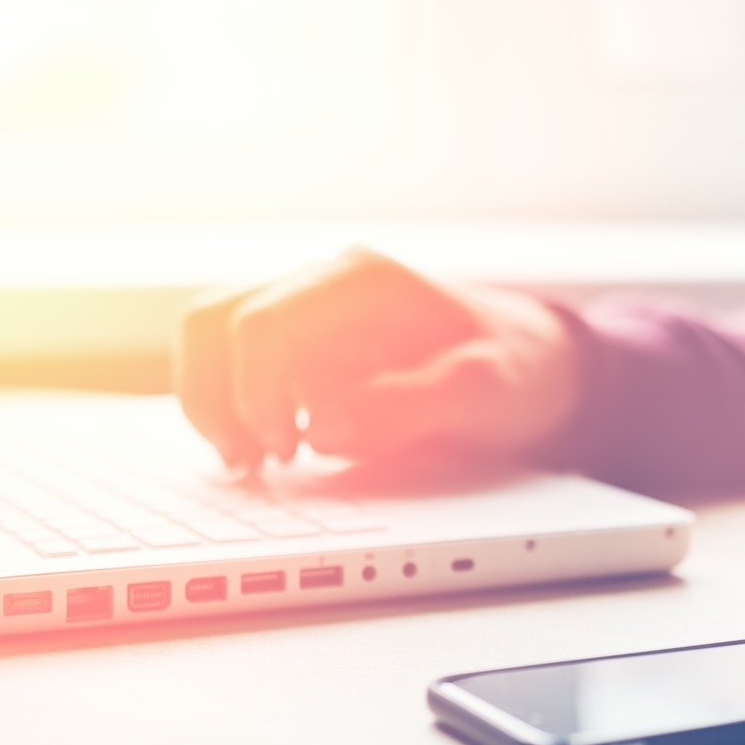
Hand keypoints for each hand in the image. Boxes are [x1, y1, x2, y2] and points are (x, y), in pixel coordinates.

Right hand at [173, 247, 581, 468]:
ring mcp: (307, 308)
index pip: (263, 322)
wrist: (533, 361)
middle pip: (216, 322)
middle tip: (253, 464)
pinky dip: (230, 405)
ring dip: (213, 401)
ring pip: (210, 336)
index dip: (256, 392)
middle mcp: (324, 282)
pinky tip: (266, 450)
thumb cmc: (514, 367)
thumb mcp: (486, 390)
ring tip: (251, 462)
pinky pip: (232, 360)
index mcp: (362, 279)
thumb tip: (327, 430)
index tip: (288, 449)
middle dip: (218, 398)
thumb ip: (411, 406)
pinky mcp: (301, 341)